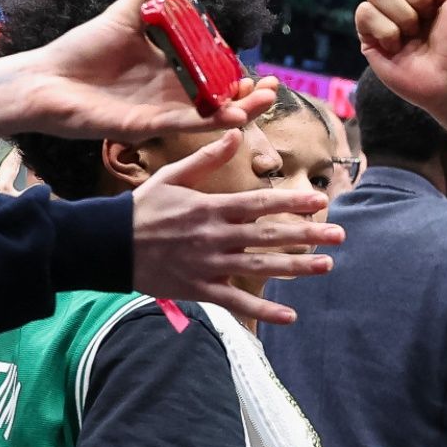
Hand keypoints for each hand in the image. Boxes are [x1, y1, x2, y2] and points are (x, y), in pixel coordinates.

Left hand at [0, 0, 277, 142]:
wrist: (45, 77)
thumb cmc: (80, 47)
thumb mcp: (122, 12)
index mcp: (167, 67)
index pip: (211, 72)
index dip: (237, 73)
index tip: (259, 68)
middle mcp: (168, 92)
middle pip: (218, 97)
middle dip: (249, 96)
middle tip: (273, 88)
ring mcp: (159, 111)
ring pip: (208, 114)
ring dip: (239, 111)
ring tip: (263, 102)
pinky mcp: (145, 126)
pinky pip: (183, 125)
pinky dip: (209, 122)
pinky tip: (232, 115)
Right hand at [129, 131, 343, 326]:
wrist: (106, 245)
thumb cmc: (141, 208)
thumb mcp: (172, 176)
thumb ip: (206, 158)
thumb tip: (233, 131)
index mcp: (211, 207)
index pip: (260, 203)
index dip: (292, 202)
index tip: (321, 201)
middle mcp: (215, 236)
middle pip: (269, 235)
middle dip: (307, 234)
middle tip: (339, 235)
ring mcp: (208, 264)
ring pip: (259, 267)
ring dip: (296, 268)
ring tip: (327, 266)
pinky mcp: (199, 288)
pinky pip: (235, 300)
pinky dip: (262, 309)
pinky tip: (290, 315)